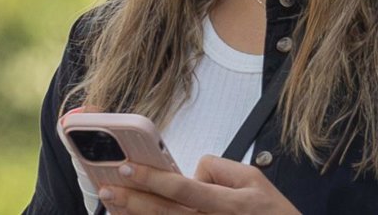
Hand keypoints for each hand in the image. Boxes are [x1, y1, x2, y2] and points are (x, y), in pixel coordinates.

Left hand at [99, 156, 300, 214]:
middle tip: (107, 186)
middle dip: (132, 199)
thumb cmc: (271, 211)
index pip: (181, 188)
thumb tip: (191, 171)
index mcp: (226, 203)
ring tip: (112, 204)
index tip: (128, 167)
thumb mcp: (253, 179)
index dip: (152, 178)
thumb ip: (220, 170)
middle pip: (164, 212)